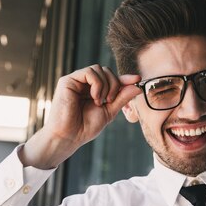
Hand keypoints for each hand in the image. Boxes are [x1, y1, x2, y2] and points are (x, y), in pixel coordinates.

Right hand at [20, 65, 141, 168]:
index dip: (125, 78)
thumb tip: (137, 86)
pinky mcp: (68, 81)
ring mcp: (76, 81)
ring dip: (105, 85)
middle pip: (106, 71)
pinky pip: (89, 72)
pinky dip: (97, 84)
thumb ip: (121, 98)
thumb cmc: (86, 127)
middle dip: (114, 84)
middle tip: (110, 101)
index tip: (138, 79)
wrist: (69, 136)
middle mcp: (84, 84)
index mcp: (93, 91)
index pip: (111, 79)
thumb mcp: (109, 111)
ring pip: (99, 69)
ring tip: (100, 102)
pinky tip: (94, 97)